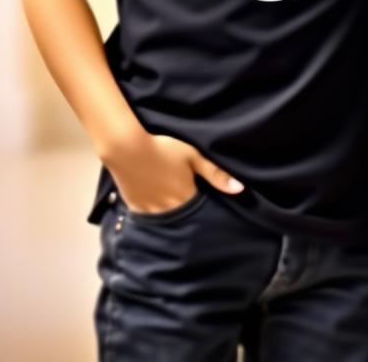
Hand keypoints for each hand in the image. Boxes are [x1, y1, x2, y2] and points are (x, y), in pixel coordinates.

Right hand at [100, 129, 242, 214]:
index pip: (200, 210)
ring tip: (169, 199)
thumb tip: (240, 189)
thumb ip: (215, 173)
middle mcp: (168, 210)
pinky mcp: (134, 207)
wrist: (127, 148)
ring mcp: (149, 210)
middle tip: (186, 200)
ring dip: (169, 212)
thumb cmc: (164, 148)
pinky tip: (154, 200)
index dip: (203, 204)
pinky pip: (147, 216)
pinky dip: (153, 211)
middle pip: (182, 216)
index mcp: (185, 198)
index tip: (204, 199)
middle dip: (186, 212)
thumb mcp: (193, 156)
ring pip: (165, 219)